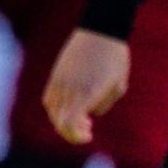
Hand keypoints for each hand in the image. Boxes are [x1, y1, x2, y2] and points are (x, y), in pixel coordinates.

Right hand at [42, 30, 129, 146]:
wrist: (100, 31)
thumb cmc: (116, 59)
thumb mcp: (118, 86)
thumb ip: (103, 104)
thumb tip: (88, 113)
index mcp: (87, 93)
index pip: (70, 123)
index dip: (77, 136)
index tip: (90, 135)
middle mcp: (69, 88)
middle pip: (60, 121)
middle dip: (72, 133)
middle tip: (88, 130)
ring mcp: (59, 80)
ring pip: (52, 111)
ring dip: (64, 121)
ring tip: (83, 119)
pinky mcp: (55, 74)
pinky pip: (49, 98)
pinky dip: (56, 109)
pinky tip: (71, 107)